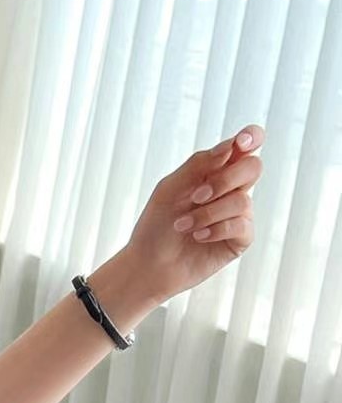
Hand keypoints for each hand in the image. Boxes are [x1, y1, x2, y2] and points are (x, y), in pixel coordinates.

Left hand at [125, 124, 264, 304]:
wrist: (149, 265)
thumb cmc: (156, 225)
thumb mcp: (171, 188)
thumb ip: (199, 165)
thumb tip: (231, 145)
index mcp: (215, 170)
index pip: (245, 145)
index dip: (251, 137)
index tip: (240, 143)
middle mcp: (231, 189)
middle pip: (252, 168)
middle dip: (224, 180)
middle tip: (196, 196)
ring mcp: (237, 214)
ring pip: (242, 200)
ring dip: (208, 213)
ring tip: (183, 226)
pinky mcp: (239, 239)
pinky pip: (241, 225)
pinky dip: (216, 230)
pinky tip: (198, 237)